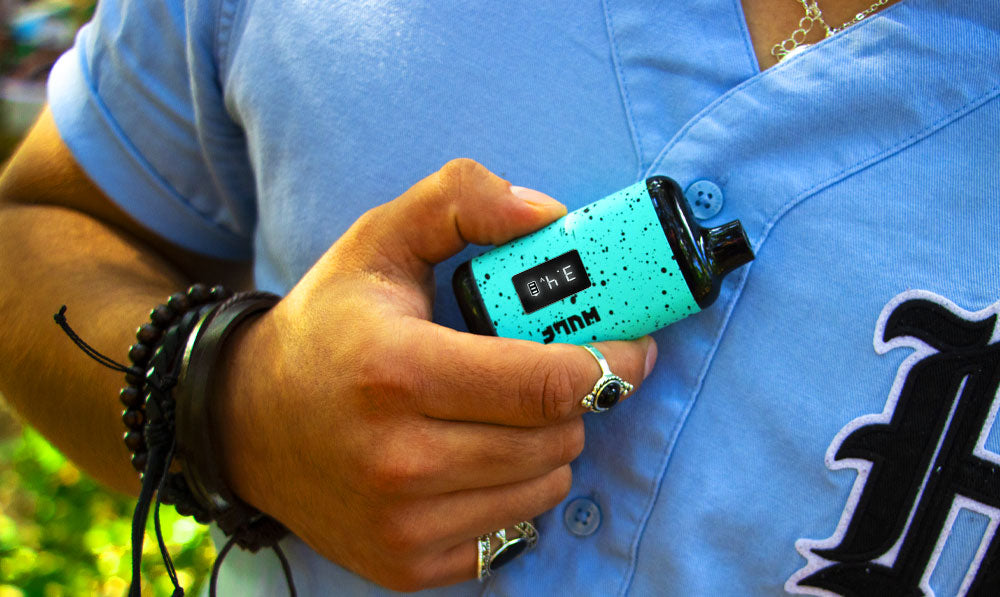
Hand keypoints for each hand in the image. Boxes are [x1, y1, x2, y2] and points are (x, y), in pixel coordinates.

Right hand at [212, 159, 656, 590]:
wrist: (247, 423)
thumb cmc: (327, 326)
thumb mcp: (380, 239)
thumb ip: (461, 201)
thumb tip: (549, 215)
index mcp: (398, 372)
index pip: (545, 383)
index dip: (611, 363)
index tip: (635, 348)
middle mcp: (398, 460)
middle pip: (555, 438)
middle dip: (574, 400)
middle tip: (552, 373)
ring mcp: (402, 524)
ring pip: (545, 489)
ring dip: (549, 446)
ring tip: (507, 413)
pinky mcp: (406, 564)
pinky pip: (515, 533)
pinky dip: (516, 493)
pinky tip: (479, 459)